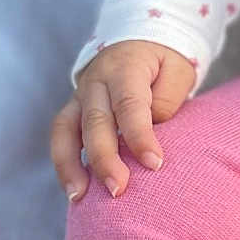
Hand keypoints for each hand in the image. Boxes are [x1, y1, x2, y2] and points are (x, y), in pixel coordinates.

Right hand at [51, 41, 196, 202]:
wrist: (140, 41)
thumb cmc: (165, 61)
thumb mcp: (178, 70)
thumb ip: (166, 99)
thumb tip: (150, 132)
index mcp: (125, 67)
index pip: (129, 104)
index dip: (140, 136)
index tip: (154, 165)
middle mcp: (96, 81)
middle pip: (95, 121)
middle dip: (104, 159)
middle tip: (118, 190)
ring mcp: (80, 95)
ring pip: (67, 130)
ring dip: (71, 166)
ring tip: (79, 198)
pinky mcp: (74, 109)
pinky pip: (61, 136)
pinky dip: (64, 163)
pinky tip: (75, 190)